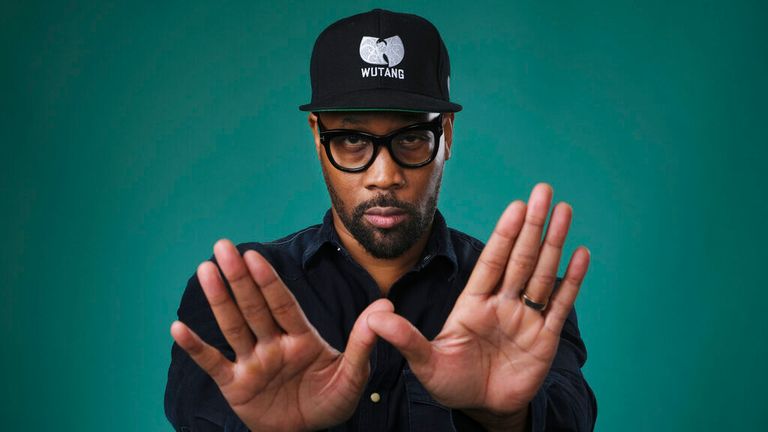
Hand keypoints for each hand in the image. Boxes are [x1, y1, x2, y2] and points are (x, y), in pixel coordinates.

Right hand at [170, 239, 390, 431]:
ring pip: (233, 327)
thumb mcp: (353, 374)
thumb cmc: (331, 399)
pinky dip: (196, 348)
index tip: (256, 256)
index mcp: (301, 337)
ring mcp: (252, 363)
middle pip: (254, 306)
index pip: (283, 304)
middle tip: (223, 246)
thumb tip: (385, 307)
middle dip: (239, 277)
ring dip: (219, 300)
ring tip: (205, 270)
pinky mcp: (236, 386)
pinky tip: (178, 328)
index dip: (269, 280)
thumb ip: (363, 342)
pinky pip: (213, 364)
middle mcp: (273, 343)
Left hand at [367, 183, 590, 429]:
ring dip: (553, 243)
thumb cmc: (450, 382)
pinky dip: (571, 280)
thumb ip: (405, 339)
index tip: (516, 206)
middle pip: (520, 259)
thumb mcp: (425, 362)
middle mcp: (502, 304)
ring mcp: (525, 319)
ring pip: (542, 274)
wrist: (480, 408)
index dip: (504, 234)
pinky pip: (560, 305)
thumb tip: (375, 317)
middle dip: (532, 226)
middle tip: (544, 192)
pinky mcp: (545, 338)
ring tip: (564, 211)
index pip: (491, 262)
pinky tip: (579, 254)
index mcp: (473, 303)